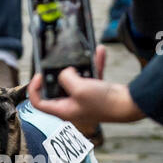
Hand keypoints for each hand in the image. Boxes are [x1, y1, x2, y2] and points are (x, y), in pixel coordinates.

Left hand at [28, 45, 144, 123]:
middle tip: (58, 62)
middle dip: (57, 73)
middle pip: (55, 89)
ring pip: (73, 80)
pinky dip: (93, 65)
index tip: (39, 75)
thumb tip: (65, 72)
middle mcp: (71, 106)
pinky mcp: (94, 93)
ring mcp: (82, 99)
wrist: (128, 106)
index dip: (34, 89)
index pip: (39, 103)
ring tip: (81, 54)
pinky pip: (90, 76)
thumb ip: (66, 78)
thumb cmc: (103, 103)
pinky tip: (99, 52)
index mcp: (63, 110)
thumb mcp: (79, 88)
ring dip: (78, 66)